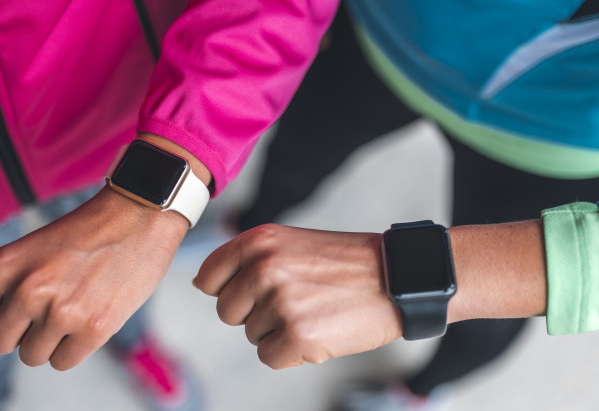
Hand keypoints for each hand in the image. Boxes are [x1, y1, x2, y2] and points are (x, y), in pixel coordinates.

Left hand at [0, 186, 187, 370]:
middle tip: (51, 304)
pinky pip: (62, 363)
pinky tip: (88, 319)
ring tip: (72, 309)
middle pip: (0, 343)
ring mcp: (61, 311)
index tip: (12, 312)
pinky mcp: (93, 329)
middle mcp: (27, 289)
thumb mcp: (30, 252)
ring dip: (49, 341)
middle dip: (21, 332)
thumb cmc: (84, 233)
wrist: (138, 215)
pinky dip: (72, 348)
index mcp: (3, 266)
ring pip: (32, 356)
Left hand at [193, 224, 401, 368]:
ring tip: (315, 310)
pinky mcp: (297, 336)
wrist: (398, 280)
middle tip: (298, 300)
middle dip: (256, 314)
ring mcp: (280, 302)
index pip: (209, 276)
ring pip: (252, 336)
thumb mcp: (290, 243)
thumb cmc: (345, 265)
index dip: (230, 291)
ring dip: (279, 331)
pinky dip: (292, 353)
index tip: (259, 290)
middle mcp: (264, 268)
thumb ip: (245, 260)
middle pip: (227, 312)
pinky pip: (269, 357)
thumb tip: (200, 284)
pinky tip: (320, 331)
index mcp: (259, 240)